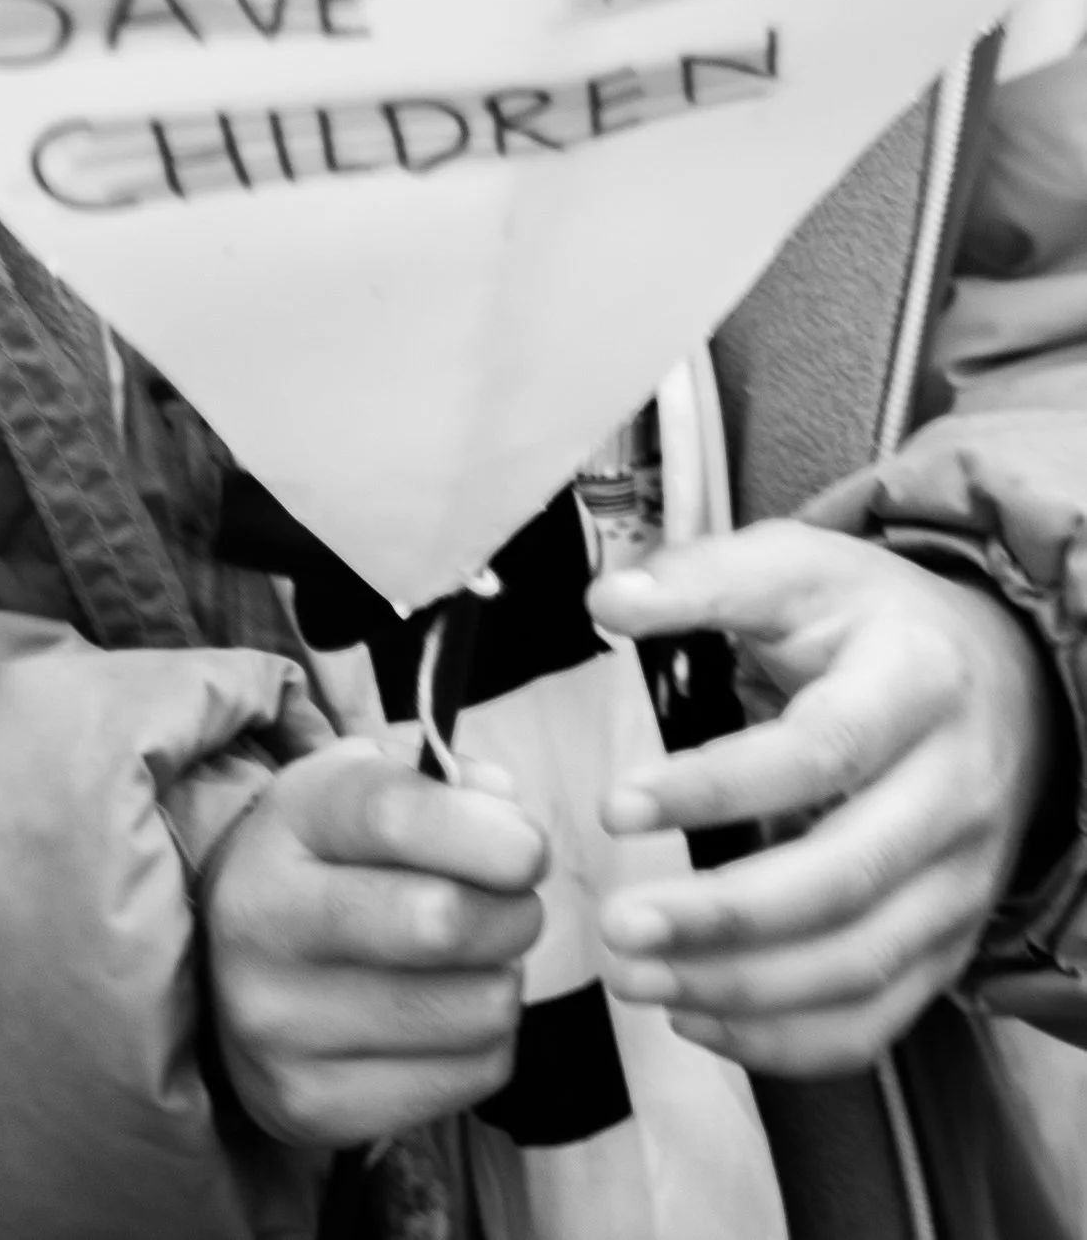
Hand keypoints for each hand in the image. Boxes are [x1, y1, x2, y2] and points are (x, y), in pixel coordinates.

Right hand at [202, 739, 546, 1144]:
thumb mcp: (370, 789)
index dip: (484, 831)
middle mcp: (264, 922)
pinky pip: (472, 1076)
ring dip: (501, 980)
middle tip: (512, 906)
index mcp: (285, 824)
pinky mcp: (312, 1104)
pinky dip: (485, 1043)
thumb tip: (509, 814)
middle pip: (439, 922)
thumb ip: (448, 784)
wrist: (233, 970)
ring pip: (474, 1008)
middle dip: (512, 912)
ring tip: (470, 964)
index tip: (530, 849)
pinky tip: (445, 1017)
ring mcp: (280, 1025)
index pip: (391, 816)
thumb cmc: (334, 862)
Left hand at [589, 521, 1056, 1076]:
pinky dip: (788, 1040)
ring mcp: (962, 879)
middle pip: (846, 878)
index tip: (617, 805)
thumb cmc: (873, 623)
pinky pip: (878, 1017)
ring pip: (861, 964)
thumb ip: (703, 577)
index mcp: (917, 682)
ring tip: (636, 976)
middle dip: (725, 915)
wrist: (1005, 681)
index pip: (823, 749)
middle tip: (619, 924)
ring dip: (742, 989)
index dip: (718, 785)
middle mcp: (956, 791)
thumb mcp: (799, 569)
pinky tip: (698, 1018)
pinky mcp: (951, 942)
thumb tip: (605, 600)